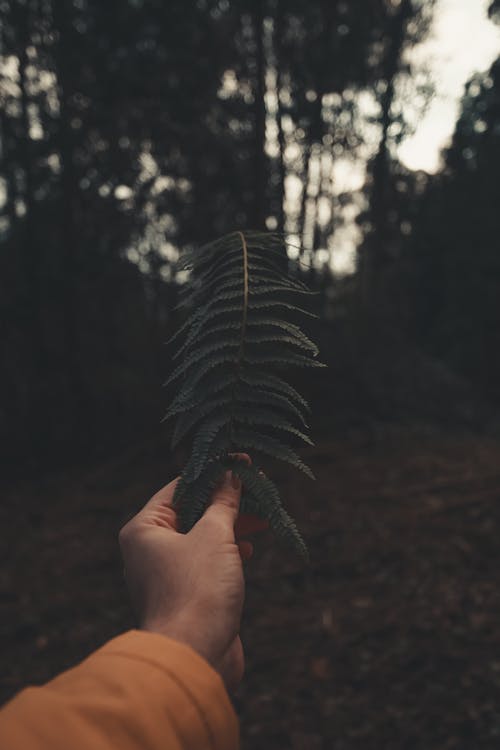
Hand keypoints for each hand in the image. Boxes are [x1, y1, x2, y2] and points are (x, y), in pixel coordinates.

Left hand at [118, 457, 267, 691]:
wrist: (195, 656)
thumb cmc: (198, 589)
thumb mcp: (214, 535)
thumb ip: (224, 502)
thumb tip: (231, 475)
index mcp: (144, 529)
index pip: (179, 488)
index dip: (213, 473)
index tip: (241, 462)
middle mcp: (149, 549)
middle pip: (191, 511)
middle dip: (226, 500)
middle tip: (258, 487)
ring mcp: (166, 573)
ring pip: (202, 537)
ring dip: (231, 525)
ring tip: (262, 516)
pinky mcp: (185, 594)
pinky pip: (206, 562)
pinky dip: (227, 551)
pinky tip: (248, 549)